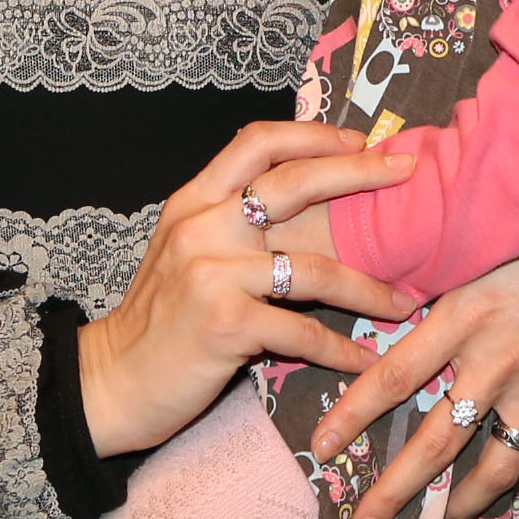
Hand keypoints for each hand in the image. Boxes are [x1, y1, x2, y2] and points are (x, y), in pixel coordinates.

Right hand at [77, 122, 415, 455]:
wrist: (111, 382)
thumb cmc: (160, 319)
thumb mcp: (185, 252)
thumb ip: (229, 222)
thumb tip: (302, 198)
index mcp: (193, 201)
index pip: (258, 142)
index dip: (314, 135)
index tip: (361, 141)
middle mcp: (202, 227)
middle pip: (294, 184)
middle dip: (361, 174)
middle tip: (408, 172)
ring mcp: (212, 274)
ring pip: (313, 269)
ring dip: (368, 288)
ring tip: (404, 302)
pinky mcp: (224, 325)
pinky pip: (301, 332)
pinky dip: (339, 349)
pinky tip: (363, 359)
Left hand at [312, 167, 518, 518]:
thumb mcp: (484, 252)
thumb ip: (442, 294)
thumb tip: (391, 321)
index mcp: (467, 312)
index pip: (395, 375)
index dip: (354, 415)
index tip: (322, 446)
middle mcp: (498, 358)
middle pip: (436, 440)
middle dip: (393, 490)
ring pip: (492, 465)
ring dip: (458, 501)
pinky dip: (515, 477)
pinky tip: (499, 485)